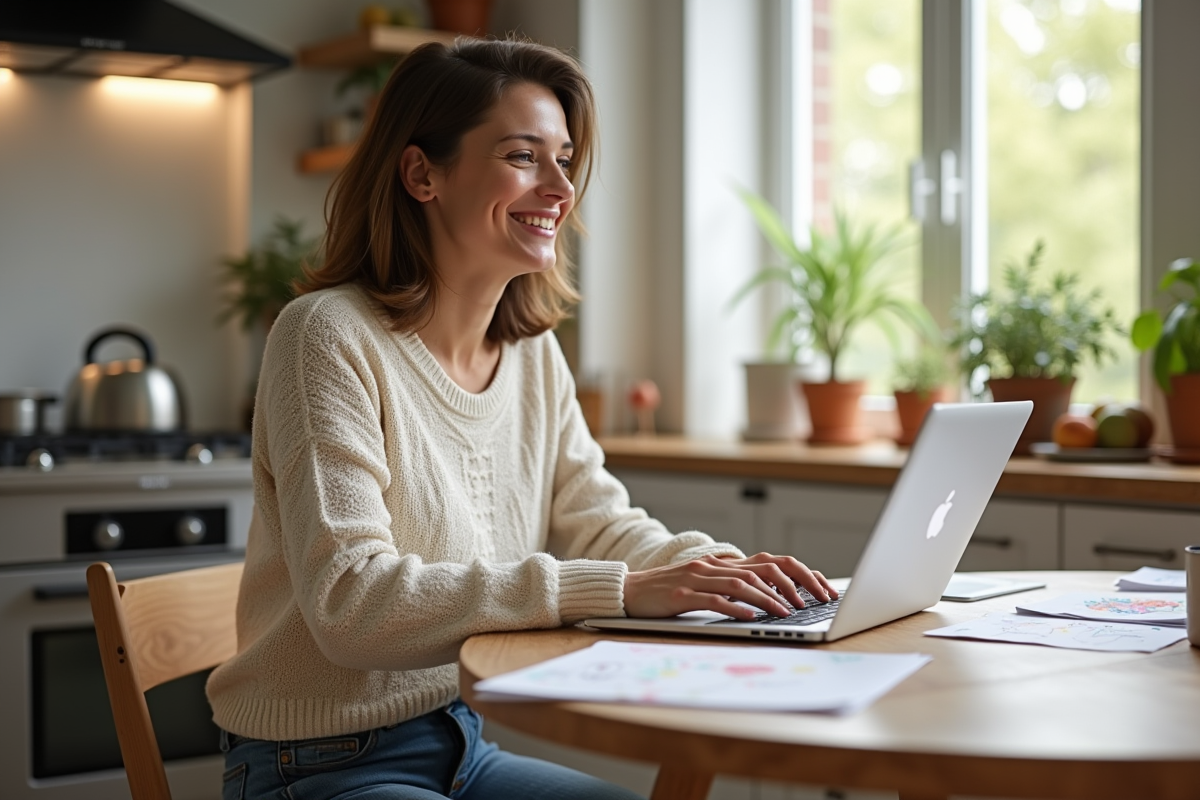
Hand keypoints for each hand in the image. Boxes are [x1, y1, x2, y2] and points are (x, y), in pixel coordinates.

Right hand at [622, 553, 837, 619]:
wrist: (628, 591)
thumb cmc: (668, 593)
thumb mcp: (704, 585)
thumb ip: (732, 587)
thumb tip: (770, 599)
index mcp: (722, 564)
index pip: (771, 562)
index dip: (800, 574)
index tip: (820, 591)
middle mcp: (713, 566)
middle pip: (763, 569)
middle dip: (793, 586)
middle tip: (812, 603)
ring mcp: (697, 579)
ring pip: (742, 585)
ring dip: (769, 599)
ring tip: (787, 613)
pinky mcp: (682, 595)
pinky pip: (714, 600)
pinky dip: (736, 609)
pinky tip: (751, 618)